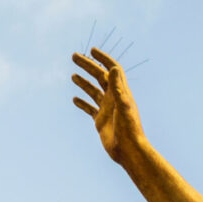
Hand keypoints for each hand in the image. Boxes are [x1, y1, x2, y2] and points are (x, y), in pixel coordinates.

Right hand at [71, 47, 144, 164]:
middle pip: (100, 77)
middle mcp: (114, 99)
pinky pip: (90, 108)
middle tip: (74, 56)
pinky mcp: (101, 121)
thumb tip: (113, 68)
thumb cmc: (129, 129)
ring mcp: (107, 109)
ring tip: (73, 75)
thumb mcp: (123, 106)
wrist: (129, 151)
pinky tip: (74, 99)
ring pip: (93, 91)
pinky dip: (82, 102)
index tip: (92, 50)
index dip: (103, 59)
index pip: (112, 70)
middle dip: (88, 66)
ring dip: (84, 82)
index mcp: (121, 93)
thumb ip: (118, 88)